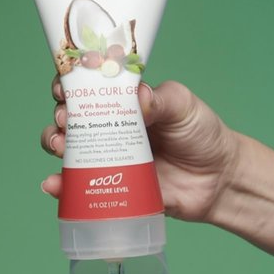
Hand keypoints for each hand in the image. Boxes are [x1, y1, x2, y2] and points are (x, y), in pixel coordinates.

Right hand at [40, 79, 239, 222]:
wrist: (220, 179)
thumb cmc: (201, 134)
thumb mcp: (183, 106)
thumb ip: (161, 98)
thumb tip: (136, 97)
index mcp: (123, 102)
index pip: (87, 88)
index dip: (70, 84)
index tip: (65, 87)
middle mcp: (110, 129)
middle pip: (70, 118)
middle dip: (59, 116)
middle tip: (66, 120)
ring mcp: (108, 159)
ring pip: (68, 151)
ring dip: (54, 145)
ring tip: (60, 147)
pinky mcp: (111, 188)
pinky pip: (80, 188)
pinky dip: (62, 187)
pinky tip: (55, 185)